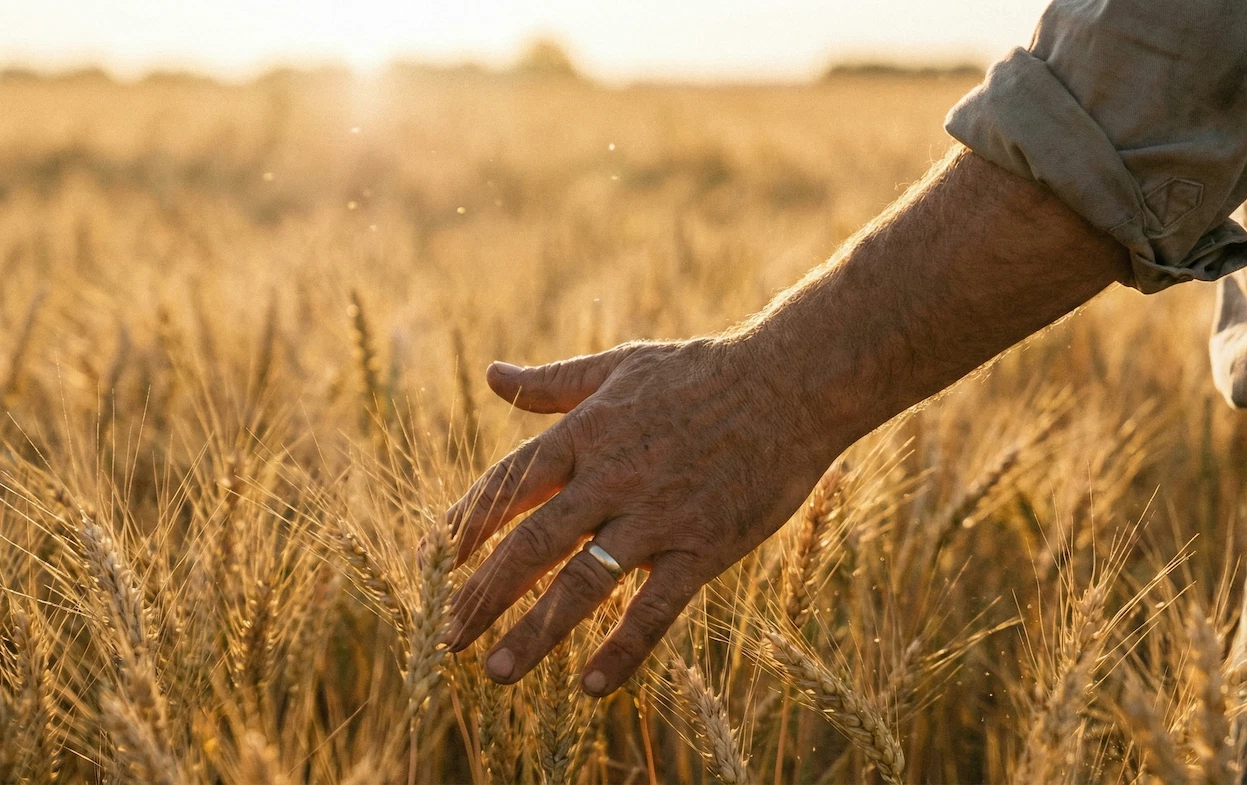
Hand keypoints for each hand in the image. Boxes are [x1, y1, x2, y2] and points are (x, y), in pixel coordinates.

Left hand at [441, 337, 838, 696]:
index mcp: (585, 435)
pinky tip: (591, 687)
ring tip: (495, 673)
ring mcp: (657, 517)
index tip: (435, 563)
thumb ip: (552, 384)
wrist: (790, 383)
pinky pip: (655, 610)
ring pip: (581, 585)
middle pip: (530, 546)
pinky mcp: (703, 546)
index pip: (507, 488)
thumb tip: (492, 376)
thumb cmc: (702, 372)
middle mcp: (611, 479)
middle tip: (446, 639)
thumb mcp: (619, 367)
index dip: (467, 527)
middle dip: (482, 595)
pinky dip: (622, 650)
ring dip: (533, 633)